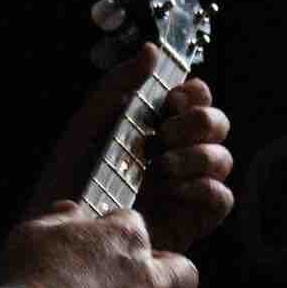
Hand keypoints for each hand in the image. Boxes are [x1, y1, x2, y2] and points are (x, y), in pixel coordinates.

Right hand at [0, 202, 199, 287]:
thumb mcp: (35, 232)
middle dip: (169, 271)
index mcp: (127, 240)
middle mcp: (148, 280)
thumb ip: (60, 218)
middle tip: (143, 277)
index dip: (114, 229)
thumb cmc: (31, 279)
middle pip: (183, 272)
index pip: (135, 223)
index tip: (97, 239)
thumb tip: (71, 210)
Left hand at [25, 44, 233, 252]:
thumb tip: (151, 51)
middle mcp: (176, 155)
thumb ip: (117, 86)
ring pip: (223, 159)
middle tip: (165, 134)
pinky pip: (222, 199)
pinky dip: (204, 188)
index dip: (193, 93)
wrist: (63, 236)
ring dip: (198, 155)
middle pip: (217, 125)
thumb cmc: (67, 182)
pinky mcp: (191, 222)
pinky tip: (173, 190)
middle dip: (199, 122)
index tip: (171, 99)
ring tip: (162, 167)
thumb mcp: (87, 127)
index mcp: (154, 129)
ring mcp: (186, 189)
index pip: (194, 99)